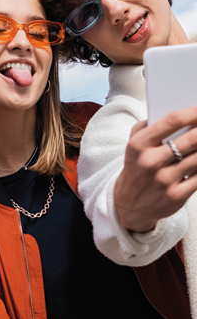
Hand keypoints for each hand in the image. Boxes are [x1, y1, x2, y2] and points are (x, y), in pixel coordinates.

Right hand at [114, 107, 196, 232]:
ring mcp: (164, 181)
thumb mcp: (133, 143)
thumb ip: (149, 125)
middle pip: (192, 139)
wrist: (128, 205)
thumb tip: (181, 114)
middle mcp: (151, 162)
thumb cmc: (136, 167)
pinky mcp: (176, 196)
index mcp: (139, 144)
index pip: (173, 120)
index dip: (194, 112)